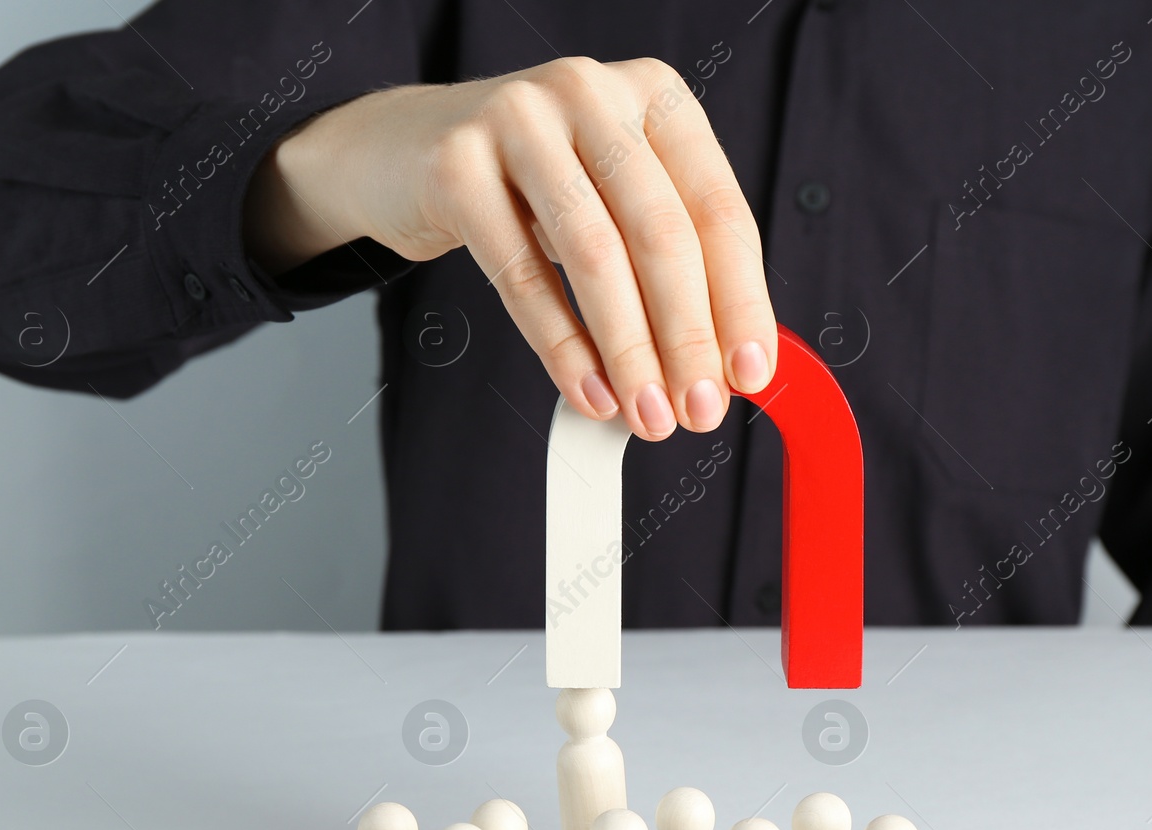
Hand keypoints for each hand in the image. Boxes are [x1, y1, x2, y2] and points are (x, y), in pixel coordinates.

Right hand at [244, 56, 776, 439]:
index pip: (718, 210)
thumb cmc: (527, 187)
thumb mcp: (611, 202)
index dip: (741, 301)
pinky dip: (561, 347)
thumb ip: (669, 265)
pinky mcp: (456, 164)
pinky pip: (521, 275)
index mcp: (654, 97)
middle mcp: (592, 92)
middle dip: (688, 338)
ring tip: (646, 414)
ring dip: (629, 352)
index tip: (752, 374)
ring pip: (595, 256)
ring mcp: (519, 119)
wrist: (399, 153)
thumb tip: (726, 364)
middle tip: (699, 411)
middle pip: (663, 233)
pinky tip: (588, 391)